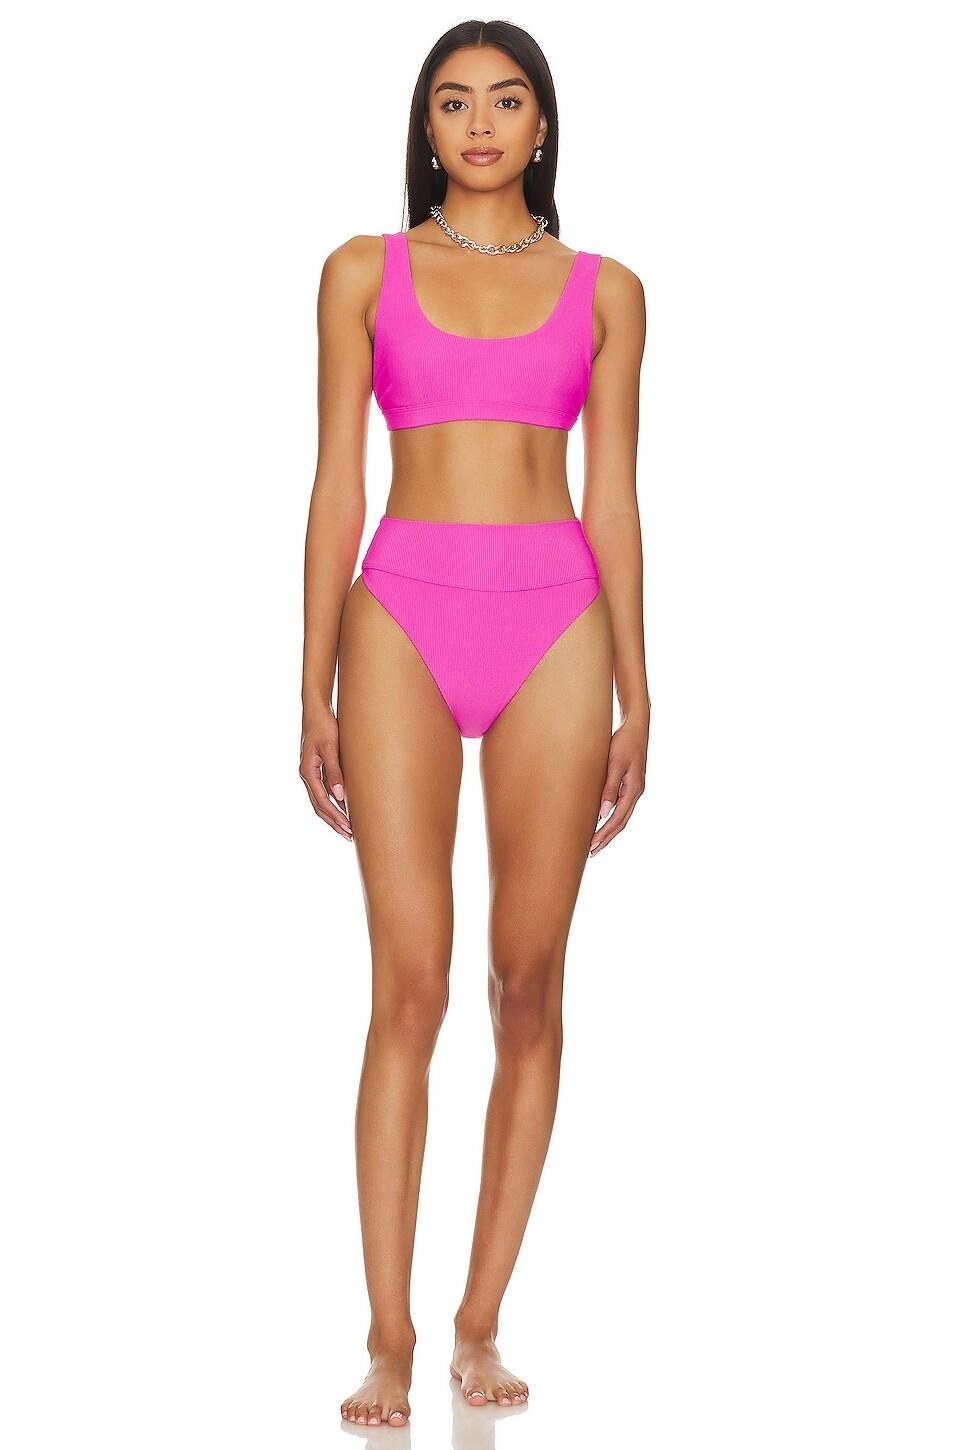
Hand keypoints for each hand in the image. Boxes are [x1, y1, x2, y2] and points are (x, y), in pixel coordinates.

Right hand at [299, 701, 353, 842]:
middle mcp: (307, 775)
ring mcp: (311, 772)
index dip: (336, 817)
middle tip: (350, 836)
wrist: (316, 710)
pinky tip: (344, 808)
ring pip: (320, 801)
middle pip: (319, 806)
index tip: (349, 828)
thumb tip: (340, 797)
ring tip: (347, 828)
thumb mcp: (331, 747)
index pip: (322, 802)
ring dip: (333, 815)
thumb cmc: (324, 725)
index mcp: (308, 772)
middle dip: (334, 822)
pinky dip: (333, 803)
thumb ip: (335, 772)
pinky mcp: (317, 768)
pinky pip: (323, 791)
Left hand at [590, 715, 647, 856]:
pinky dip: (611, 819)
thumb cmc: (624, 743)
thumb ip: (609, 788)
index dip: (604, 834)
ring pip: (622, 817)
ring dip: (609, 831)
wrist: (636, 727)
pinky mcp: (629, 784)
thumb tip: (603, 813)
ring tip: (595, 843)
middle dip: (606, 838)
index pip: (618, 819)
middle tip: (591, 852)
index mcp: (633, 789)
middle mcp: (635, 792)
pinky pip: (621, 808)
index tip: (591, 845)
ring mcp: (634, 789)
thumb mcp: (615, 764)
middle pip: (621, 822)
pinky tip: (602, 822)